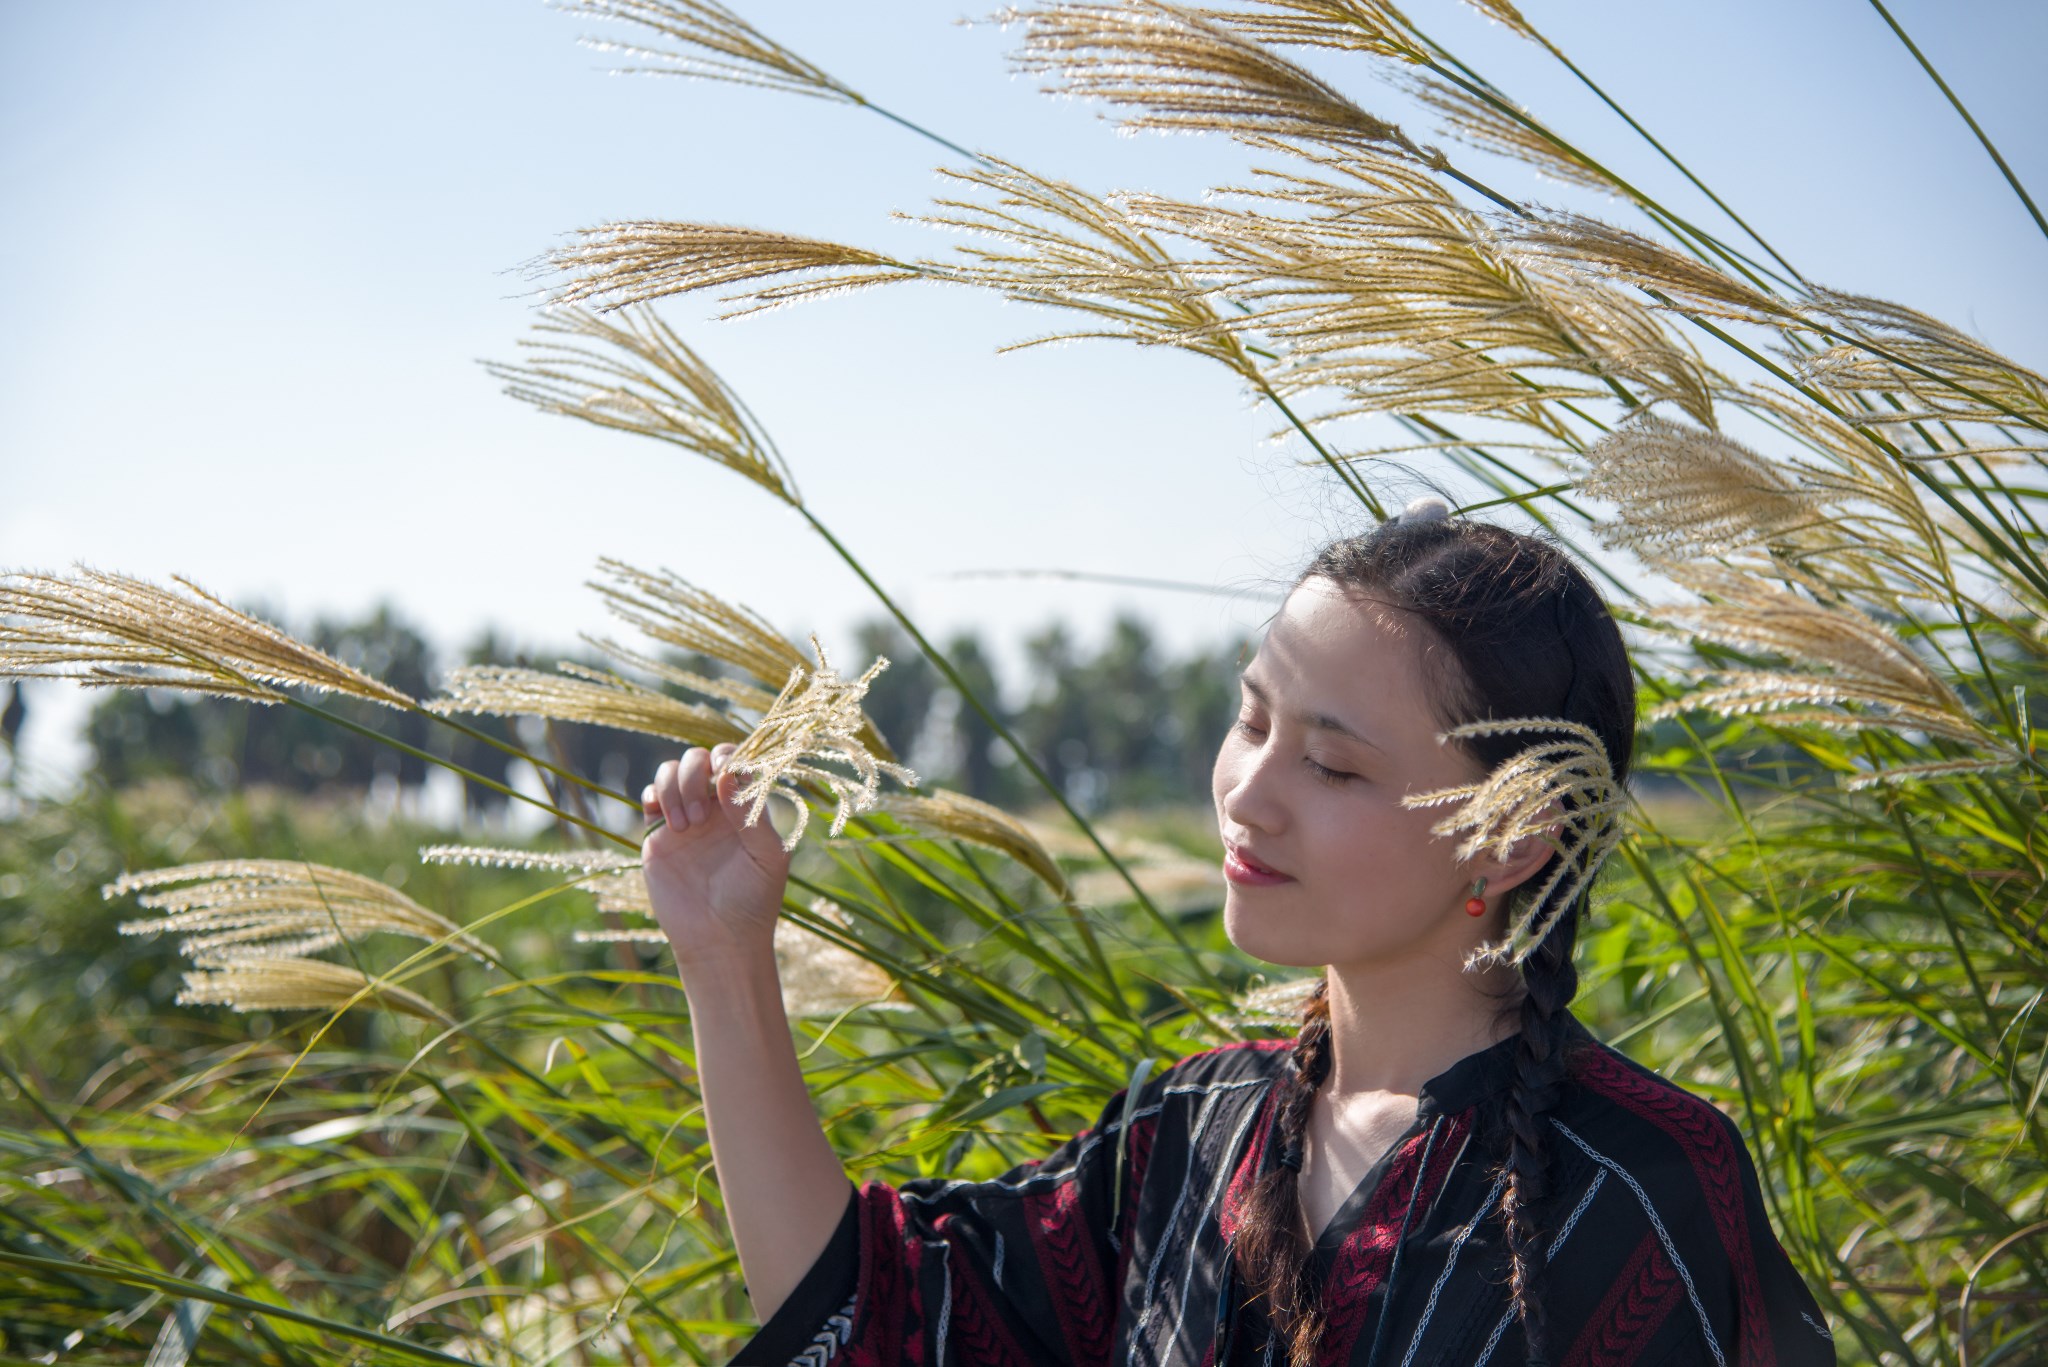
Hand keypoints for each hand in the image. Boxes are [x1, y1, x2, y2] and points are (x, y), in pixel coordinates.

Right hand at [641, 742, 792, 969]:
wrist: (719, 940)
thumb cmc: (753, 900)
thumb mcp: (767, 856)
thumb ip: (750, 813)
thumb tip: (726, 773)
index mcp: (745, 806)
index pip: (735, 760)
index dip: (729, 757)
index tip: (726, 776)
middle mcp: (715, 806)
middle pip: (699, 759)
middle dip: (696, 774)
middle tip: (702, 817)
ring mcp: (686, 817)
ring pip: (671, 771)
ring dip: (675, 787)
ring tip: (685, 827)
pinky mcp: (658, 835)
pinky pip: (649, 797)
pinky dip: (652, 795)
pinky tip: (667, 821)